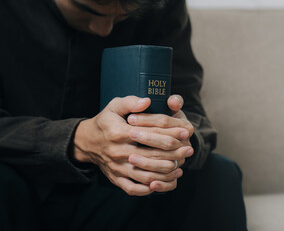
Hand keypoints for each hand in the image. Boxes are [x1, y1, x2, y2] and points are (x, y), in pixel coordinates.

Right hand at [73, 96, 192, 195]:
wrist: (87, 141)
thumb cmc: (106, 121)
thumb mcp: (115, 106)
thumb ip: (131, 102)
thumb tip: (147, 101)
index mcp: (117, 133)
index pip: (149, 135)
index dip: (170, 133)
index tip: (186, 132)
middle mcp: (117, 153)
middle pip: (150, 157)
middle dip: (173, 155)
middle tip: (189, 150)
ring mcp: (116, 168)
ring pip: (145, 176)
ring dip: (166, 174)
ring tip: (180, 167)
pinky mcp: (116, 179)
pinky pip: (134, 189)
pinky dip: (151, 189)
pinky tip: (164, 182)